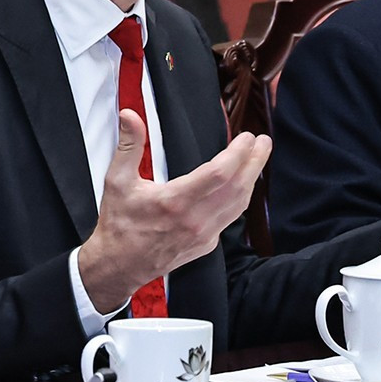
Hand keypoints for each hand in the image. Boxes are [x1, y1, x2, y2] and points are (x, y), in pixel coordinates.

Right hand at [77, 109, 270, 311]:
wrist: (120, 265)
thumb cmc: (119, 225)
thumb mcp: (117, 180)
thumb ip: (129, 145)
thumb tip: (130, 116)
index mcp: (175, 201)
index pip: (219, 173)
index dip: (238, 153)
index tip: (246, 137)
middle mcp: (194, 220)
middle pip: (238, 187)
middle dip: (255, 161)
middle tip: (263, 142)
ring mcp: (203, 234)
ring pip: (240, 204)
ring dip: (252, 179)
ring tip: (258, 158)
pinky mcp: (206, 244)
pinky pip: (231, 217)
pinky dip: (241, 198)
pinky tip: (243, 185)